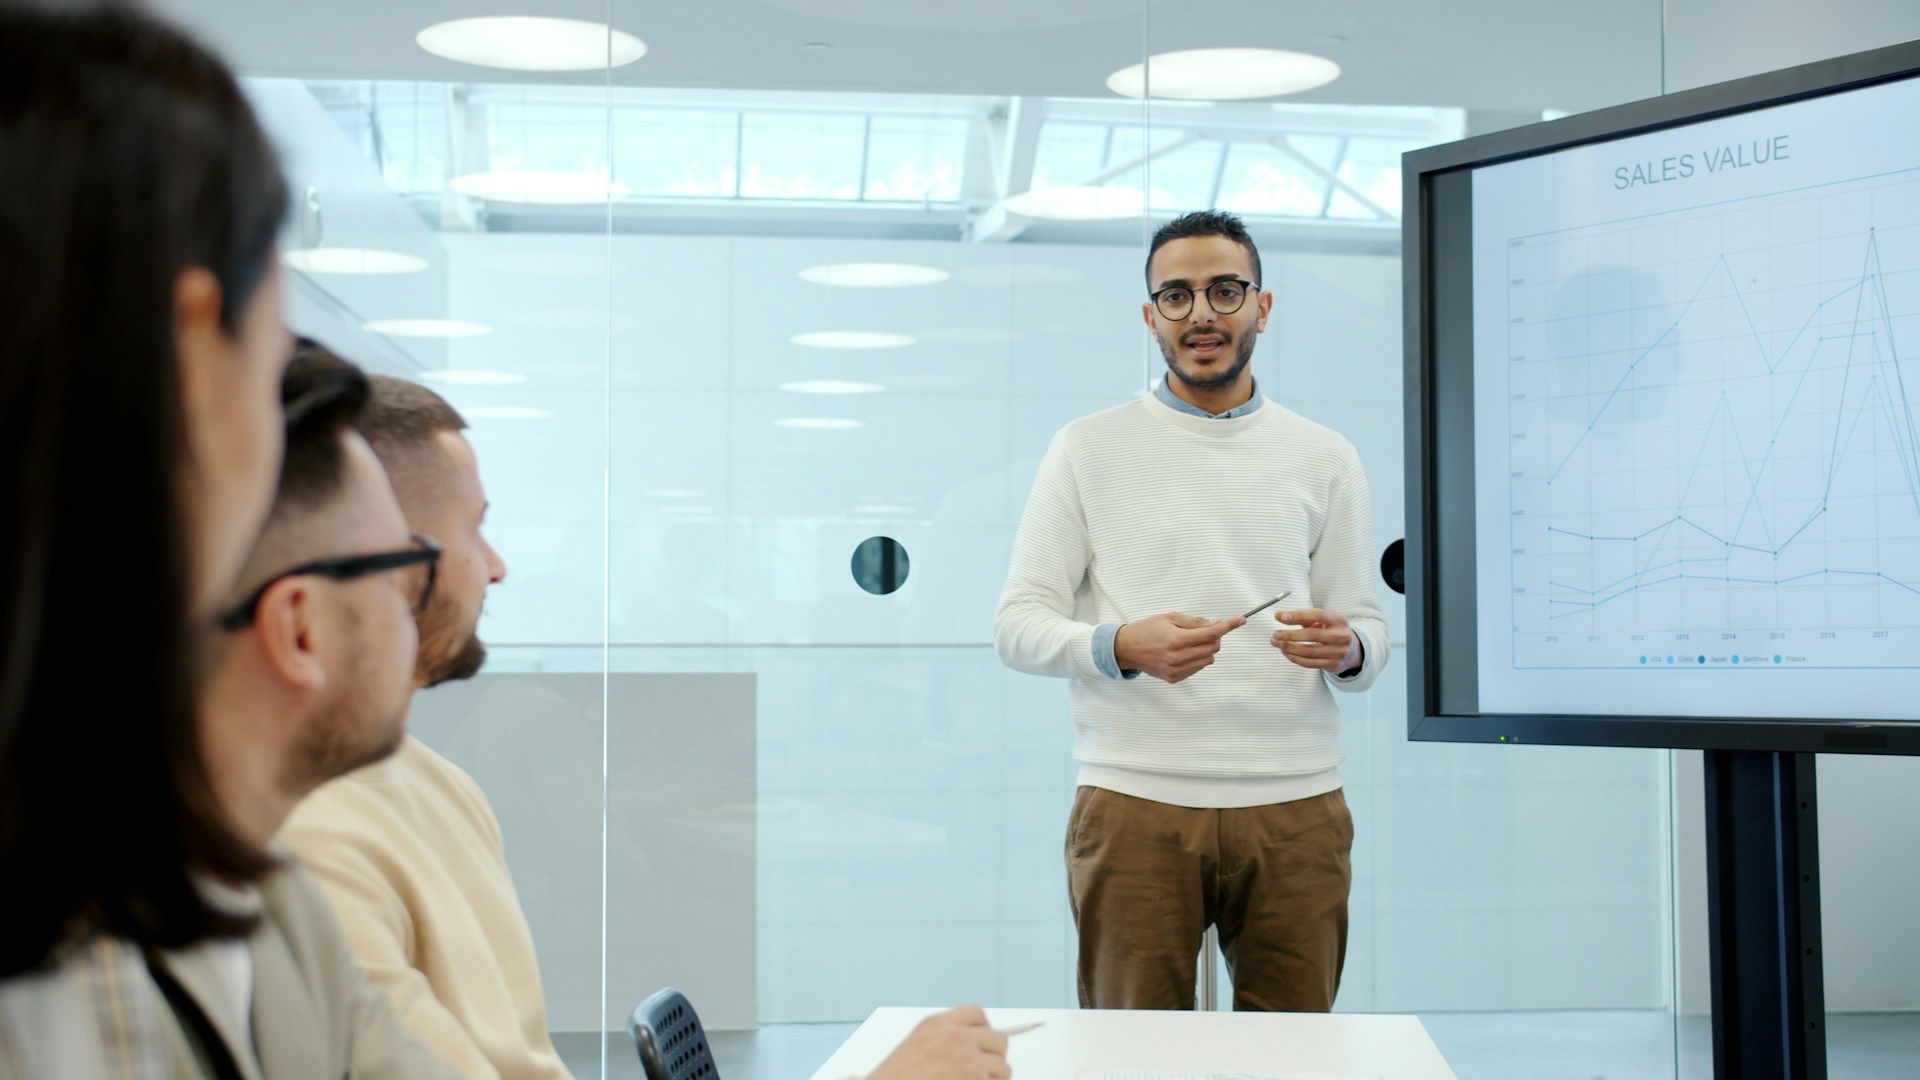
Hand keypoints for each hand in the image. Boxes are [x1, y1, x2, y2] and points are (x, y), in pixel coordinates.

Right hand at [866, 1006, 1010, 1079]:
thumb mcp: (917, 1045)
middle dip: (993, 1056)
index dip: (983, 1030)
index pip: (977, 1014)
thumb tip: (975, 1046)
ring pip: (1003, 1068)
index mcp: (938, 1024)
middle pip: (999, 1039)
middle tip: (982, 1071)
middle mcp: (957, 1037)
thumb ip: (944, 1039)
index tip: (981, 1043)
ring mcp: (969, 1060)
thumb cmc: (896, 1077)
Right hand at [1114, 613, 1246, 683]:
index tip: (1240, 620)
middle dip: (1214, 636)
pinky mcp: (1175, 678)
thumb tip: (1216, 625)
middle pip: (1213, 647)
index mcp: (1177, 639)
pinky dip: (1197, 658)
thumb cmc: (1147, 630)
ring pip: (1208, 659)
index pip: (1211, 633)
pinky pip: (1198, 668)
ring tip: (1189, 642)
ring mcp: (1177, 670)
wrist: (1126, 649)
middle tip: (1203, 630)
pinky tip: (1183, 652)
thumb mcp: (1170, 617)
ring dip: (1206, 649)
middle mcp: (1178, 657)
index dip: (1228, 626)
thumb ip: (1195, 622)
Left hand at [1271, 608, 1362, 673]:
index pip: (1318, 615)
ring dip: (1289, 648)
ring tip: (1277, 643)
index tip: (1281, 617)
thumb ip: (1303, 618)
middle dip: (1290, 635)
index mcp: (1339, 620)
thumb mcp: (1324, 621)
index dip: (1298, 616)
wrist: (1352, 651)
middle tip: (1275, 634)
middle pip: (1312, 635)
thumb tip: (1279, 615)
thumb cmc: (1332, 631)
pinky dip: (1294, 658)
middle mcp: (1341, 636)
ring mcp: (1338, 652)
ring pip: (1308, 651)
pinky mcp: (1333, 664)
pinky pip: (1309, 663)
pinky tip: (1285, 652)